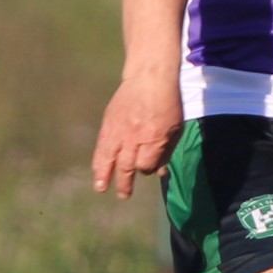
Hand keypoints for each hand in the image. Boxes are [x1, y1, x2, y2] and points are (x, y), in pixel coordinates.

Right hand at [92, 74, 184, 198]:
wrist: (149, 77)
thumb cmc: (168, 103)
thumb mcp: (176, 128)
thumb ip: (167, 151)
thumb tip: (160, 173)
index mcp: (154, 139)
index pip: (146, 165)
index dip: (146, 169)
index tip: (147, 167)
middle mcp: (135, 137)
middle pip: (127, 166)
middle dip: (125, 183)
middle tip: (124, 196)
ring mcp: (120, 130)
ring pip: (109, 158)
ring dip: (104, 175)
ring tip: (101, 188)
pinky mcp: (109, 123)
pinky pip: (102, 145)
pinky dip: (99, 159)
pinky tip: (97, 170)